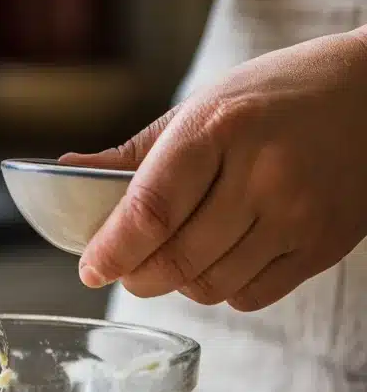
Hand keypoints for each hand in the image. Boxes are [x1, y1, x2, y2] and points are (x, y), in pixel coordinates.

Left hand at [62, 29, 366, 311]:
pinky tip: (221, 260)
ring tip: (173, 258)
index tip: (89, 268)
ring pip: (211, 285)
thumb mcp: (201, 106)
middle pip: (177, 258)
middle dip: (137, 274)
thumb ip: (134, 153)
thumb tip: (66, 176)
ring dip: (178, 283)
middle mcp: (263, 173)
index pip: (151, 209)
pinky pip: (252, 296)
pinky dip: (222, 290)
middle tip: (124, 268)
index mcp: (221, 128)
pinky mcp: (324, 246)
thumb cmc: (276, 96)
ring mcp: (299, 215)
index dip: (112, 249)